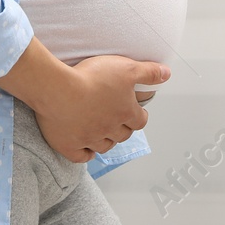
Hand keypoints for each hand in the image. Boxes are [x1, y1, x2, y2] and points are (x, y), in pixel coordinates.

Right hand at [33, 56, 169, 162]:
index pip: (140, 121)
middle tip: (118, 121)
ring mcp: (89, 139)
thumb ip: (148, 72)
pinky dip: (86, 155)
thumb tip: (167, 74)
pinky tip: (87, 151)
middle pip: (122, 135)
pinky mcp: (70, 145)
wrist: (58, 90)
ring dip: (106, 141)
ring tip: (103, 133)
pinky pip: (81, 157)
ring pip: (104, 147)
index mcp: (125, 112)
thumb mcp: (126, 68)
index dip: (139, 117)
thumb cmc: (91, 78)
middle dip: (123, 129)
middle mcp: (109, 129)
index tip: (137, 114)